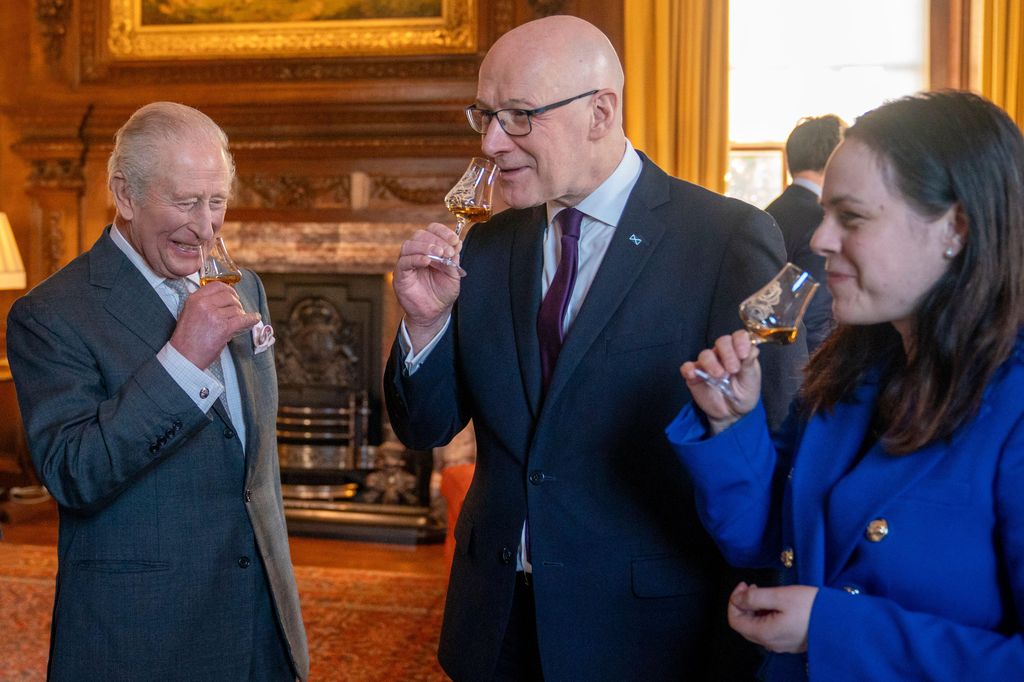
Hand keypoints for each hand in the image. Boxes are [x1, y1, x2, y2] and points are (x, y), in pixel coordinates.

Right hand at [169, 282, 260, 369]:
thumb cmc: (187, 338)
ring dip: (240, 315)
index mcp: (195, 299)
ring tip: (237, 322)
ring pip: (236, 309)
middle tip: (237, 310)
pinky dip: (251, 319)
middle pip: (229, 296)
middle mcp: (204, 304)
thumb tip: (224, 298)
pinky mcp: (224, 328)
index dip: (228, 290)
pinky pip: (243, 319)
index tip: (233, 295)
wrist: (185, 356)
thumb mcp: (189, 313)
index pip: (217, 285)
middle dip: (236, 303)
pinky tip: (255, 319)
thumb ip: (204, 303)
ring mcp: (214, 316)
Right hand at [393, 223, 462, 351]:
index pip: (432, 230)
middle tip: (448, 251)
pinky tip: (427, 262)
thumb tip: (457, 242)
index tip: (454, 240)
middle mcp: (416, 252)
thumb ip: (453, 258)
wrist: (435, 312)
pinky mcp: (400, 274)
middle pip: (420, 235)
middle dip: (436, 240)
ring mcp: (406, 262)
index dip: (443, 231)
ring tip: (439, 254)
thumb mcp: (453, 274)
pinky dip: (415, 259)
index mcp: (430, 249)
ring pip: (409, 245)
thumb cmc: (443, 292)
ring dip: (426, 247)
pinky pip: (404, 262)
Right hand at [680, 330, 761, 432]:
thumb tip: (752, 350)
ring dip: (712, 363)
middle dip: (728, 353)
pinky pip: (688, 367)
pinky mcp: (695, 375)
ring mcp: (708, 364)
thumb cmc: (744, 394)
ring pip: (705, 354)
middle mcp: (723, 355)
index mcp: (739, 352)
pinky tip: (693, 374)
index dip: (740, 341)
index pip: (739, 337)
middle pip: (722, 342)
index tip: (743, 354)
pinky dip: (689, 369)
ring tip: (719, 377)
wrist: (732, 414)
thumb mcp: (751, 381)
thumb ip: (750, 365)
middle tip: (733, 370)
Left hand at [727, 582, 817, 653]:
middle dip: (744, 605)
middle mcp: (771, 643)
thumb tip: (737, 599)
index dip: (734, 601)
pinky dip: (768, 615)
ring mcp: (782, 644)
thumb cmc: (813, 608)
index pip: (735, 621)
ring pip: (758, 627)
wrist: (842, 622)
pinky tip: (777, 603)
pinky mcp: (792, 641)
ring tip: (766, 593)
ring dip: (756, 609)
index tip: (744, 585)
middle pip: (745, 625)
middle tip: (752, 587)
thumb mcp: (780, 596)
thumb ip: (754, 598)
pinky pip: (771, 629)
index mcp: (765, 633)